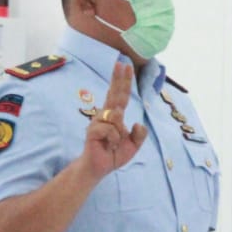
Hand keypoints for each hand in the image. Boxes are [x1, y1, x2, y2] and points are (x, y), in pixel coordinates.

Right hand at [79, 61, 147, 179]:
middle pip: (114, 94)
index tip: (124, 66)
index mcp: (115, 116)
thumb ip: (139, 135)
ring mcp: (97, 122)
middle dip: (118, 79)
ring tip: (112, 144)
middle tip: (121, 63)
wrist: (99, 168)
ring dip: (119, 133)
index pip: (120, 95)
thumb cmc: (113, 154)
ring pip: (117, 116)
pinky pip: (111, 130)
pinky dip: (114, 141)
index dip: (123, 81)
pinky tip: (108, 146)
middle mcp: (105, 115)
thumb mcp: (133, 146)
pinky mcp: (92, 130)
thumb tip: (138, 123)